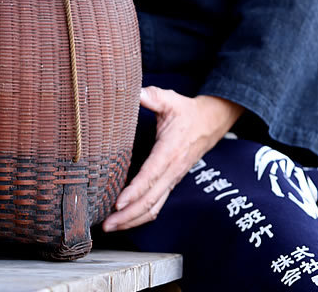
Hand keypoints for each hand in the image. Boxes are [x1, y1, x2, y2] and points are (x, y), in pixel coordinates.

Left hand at [102, 87, 243, 231]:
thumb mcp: (170, 100)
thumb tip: (135, 91)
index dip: (135, 191)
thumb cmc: (186, 111)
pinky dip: (141, 216)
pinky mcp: (171, 182)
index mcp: (170, 151)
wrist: (211, 122)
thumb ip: (152, 96)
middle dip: (128, 215)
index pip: (151, 175)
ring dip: (132, 220)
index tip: (118, 202)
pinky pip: (157, 205)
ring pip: (154, 208)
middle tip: (107, 224)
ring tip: (111, 227)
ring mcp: (173, 179)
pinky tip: (126, 220)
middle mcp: (172, 170)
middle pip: (151, 200)